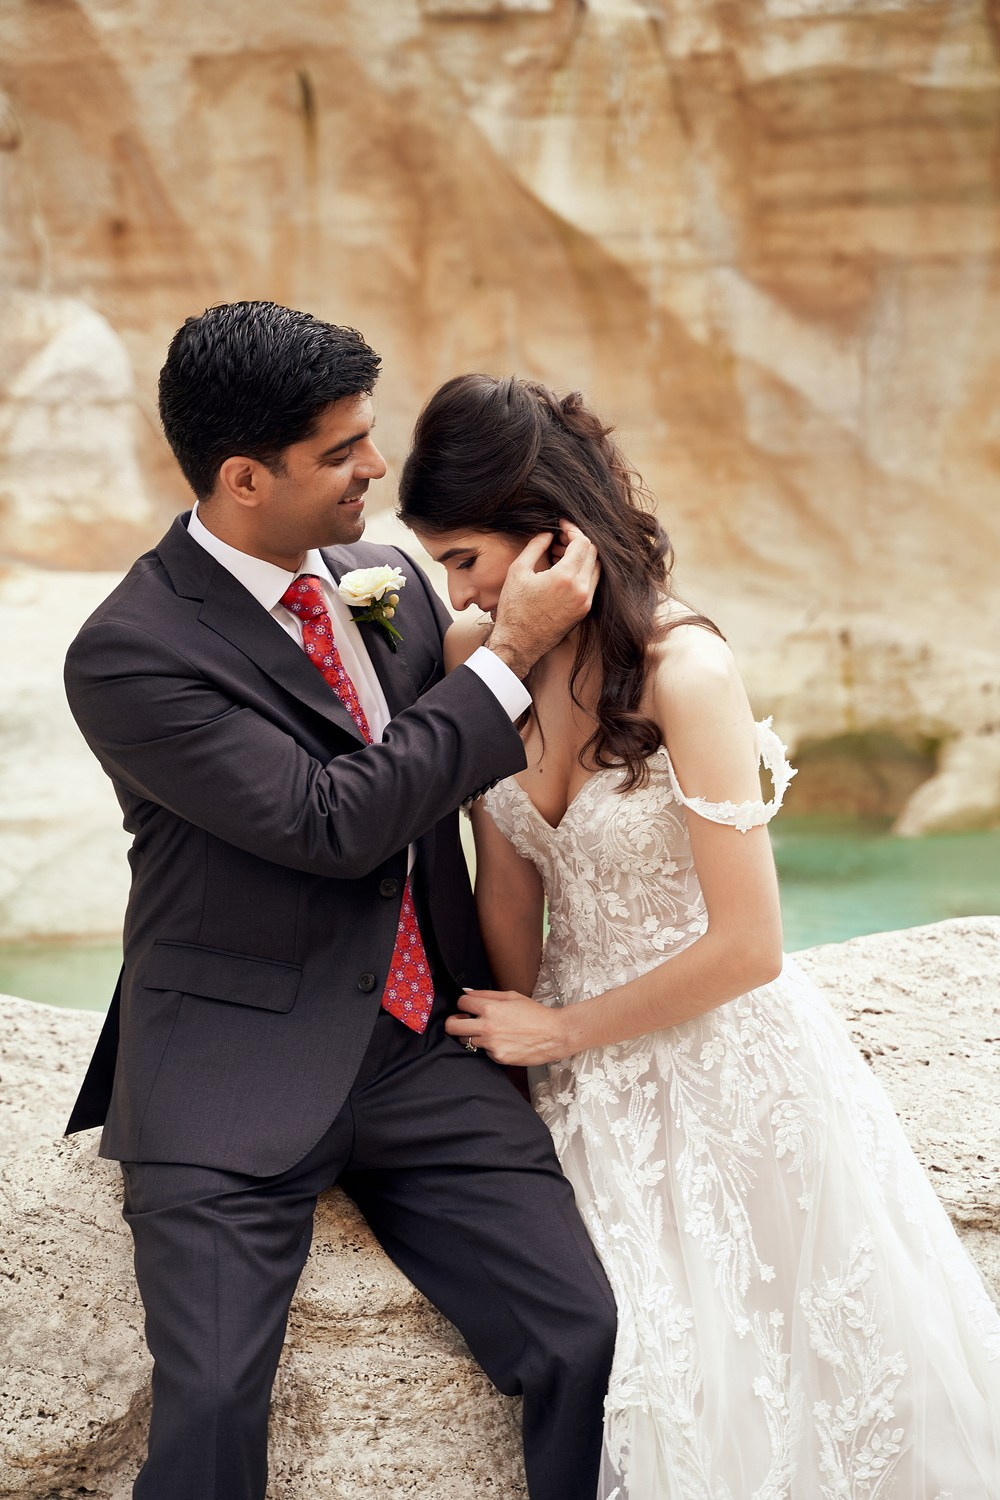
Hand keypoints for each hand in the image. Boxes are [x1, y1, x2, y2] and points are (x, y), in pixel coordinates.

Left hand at [447, 988, 569, 1065]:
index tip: (467, 1007)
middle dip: (454, 1022)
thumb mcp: (511, 996)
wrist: (555, 1034)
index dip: (463, 1003)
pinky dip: (489, 1047)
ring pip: (466, 1041)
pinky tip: (503, 1041)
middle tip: (463, 1021)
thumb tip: (467, 993)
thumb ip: (486, 994)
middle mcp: (487, 1027)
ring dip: (471, 1035)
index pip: (461, 1003)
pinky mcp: (498, 1057)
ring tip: (488, 1031)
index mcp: (490, 1009)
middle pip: (452, 1026)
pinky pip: (483, 1052)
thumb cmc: (535, 1014)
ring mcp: (491, 1045)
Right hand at [488, 520, 598, 678]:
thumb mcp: (518, 571)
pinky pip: (591, 583)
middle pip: (593, 553)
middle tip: (559, 537)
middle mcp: (582, 590)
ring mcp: (585, 602)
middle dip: (578, 540)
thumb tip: (547, 533)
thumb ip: (535, 546)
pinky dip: (582, 571)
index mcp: (566, 578)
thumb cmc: (514, 609)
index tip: (561, 524)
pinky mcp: (584, 611)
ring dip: (581, 556)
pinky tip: (562, 569)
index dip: (572, 529)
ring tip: (559, 552)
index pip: (582, 543)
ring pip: (595, 568)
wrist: (518, 644)